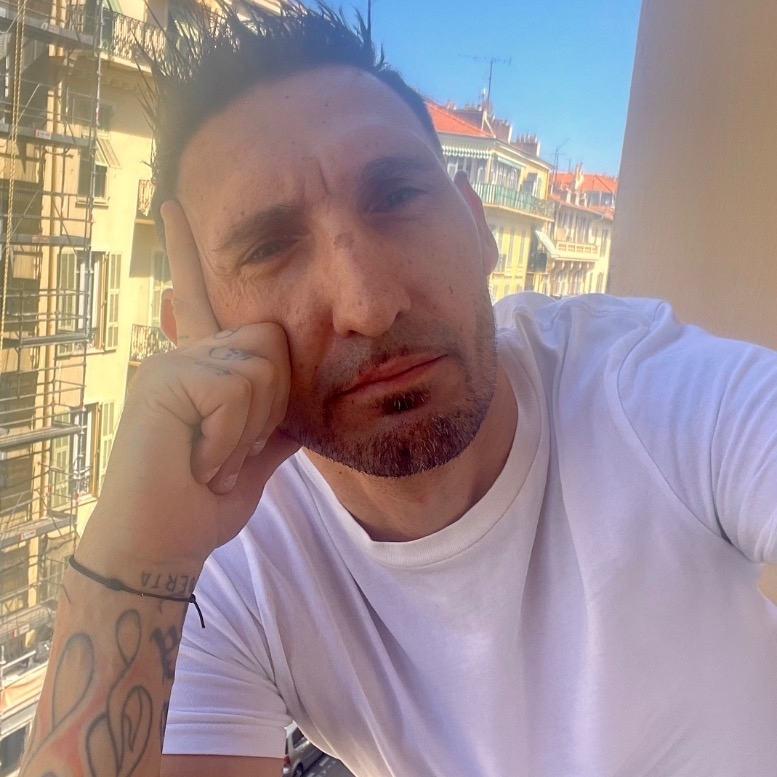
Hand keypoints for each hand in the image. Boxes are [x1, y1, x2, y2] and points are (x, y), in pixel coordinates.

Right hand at [78, 202, 299, 570]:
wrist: (165, 540)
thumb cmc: (206, 497)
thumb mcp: (254, 452)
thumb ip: (278, 419)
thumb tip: (310, 405)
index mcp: (202, 364)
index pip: (198, 295)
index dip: (184, 250)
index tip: (173, 204)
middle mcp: (184, 352)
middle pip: (274, 343)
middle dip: (267, 410)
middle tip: (225, 449)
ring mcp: (172, 362)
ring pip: (262, 368)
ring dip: (248, 429)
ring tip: (210, 455)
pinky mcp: (166, 379)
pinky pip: (238, 389)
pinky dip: (230, 437)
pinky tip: (199, 457)